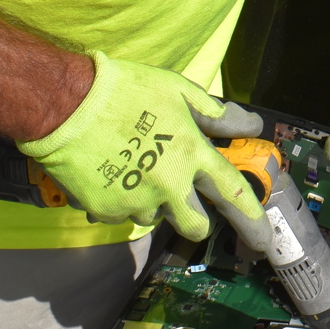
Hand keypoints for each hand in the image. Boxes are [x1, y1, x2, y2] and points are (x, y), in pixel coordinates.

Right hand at [18, 52, 271, 251]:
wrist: (65, 104)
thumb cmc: (124, 90)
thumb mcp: (177, 90)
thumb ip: (216, 113)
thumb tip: (250, 124)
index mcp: (191, 153)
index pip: (232, 193)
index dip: (252, 218)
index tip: (264, 238)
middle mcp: (168, 185)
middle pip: (195, 226)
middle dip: (196, 221)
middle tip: (183, 199)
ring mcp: (135, 201)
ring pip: (155, 217)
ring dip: (153, 201)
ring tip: (134, 165)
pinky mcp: (105, 210)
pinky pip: (122, 213)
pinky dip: (121, 199)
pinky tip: (110, 171)